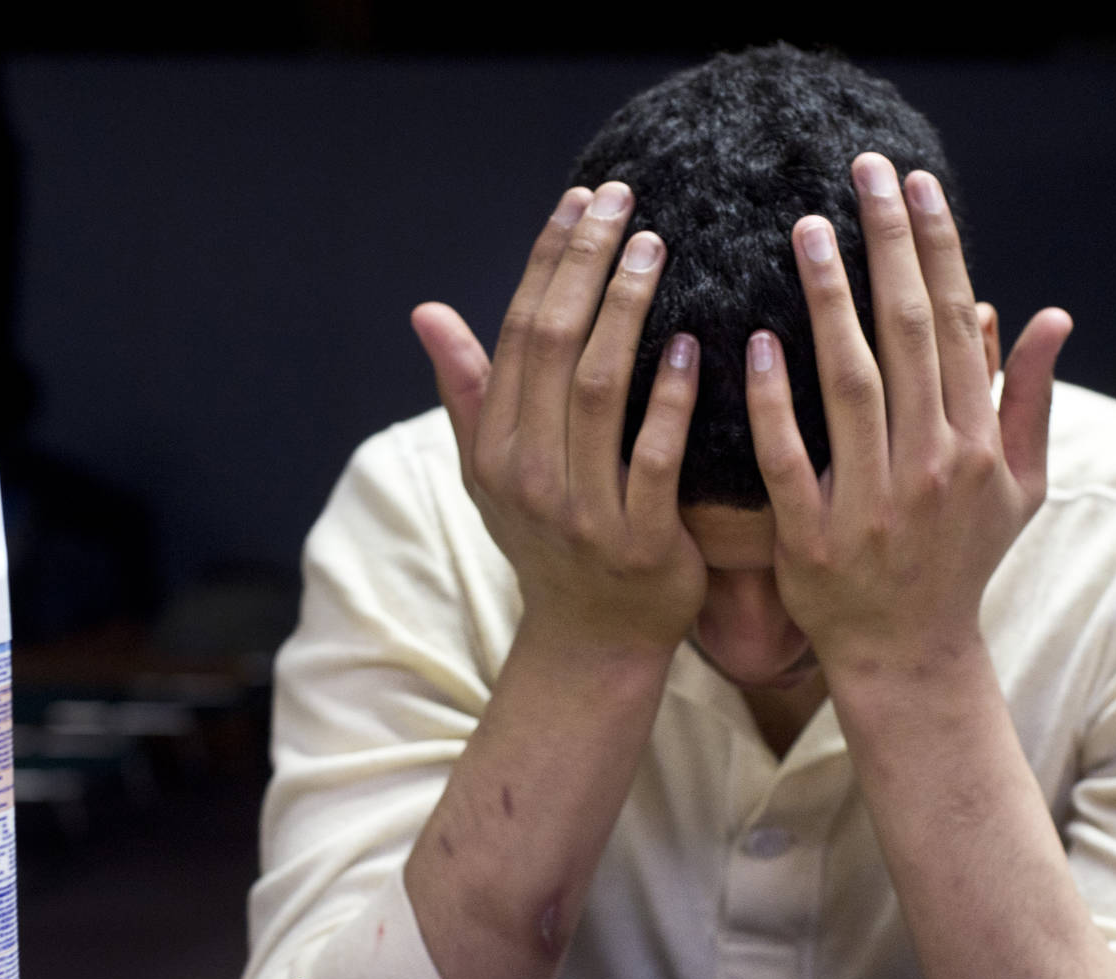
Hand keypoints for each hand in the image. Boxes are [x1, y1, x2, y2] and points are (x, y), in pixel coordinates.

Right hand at [411, 184, 705, 655]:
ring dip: (626, 310)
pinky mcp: (637, 540)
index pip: (518, 331)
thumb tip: (425, 312)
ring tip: (656, 247)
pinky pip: (654, 458)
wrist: (592, 641)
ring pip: (598, 389)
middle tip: (626, 200)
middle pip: (553, 345)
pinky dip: (668, 400)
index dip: (549, 260)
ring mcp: (580, 508)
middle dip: (588, 264)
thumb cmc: (548, 543)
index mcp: (495, 447)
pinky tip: (689, 346)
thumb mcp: (493, 472)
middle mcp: (527, 472)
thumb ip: (469, 390)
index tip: (583, 199)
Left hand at [743, 152, 1071, 682]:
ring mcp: (874, 501)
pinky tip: (758, 339)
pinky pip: (791, 457)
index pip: (957, 323)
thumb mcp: (1018, 487)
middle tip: (862, 171)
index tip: (918, 182)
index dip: (939, 247)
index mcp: (977, 443)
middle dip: (889, 245)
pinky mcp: (815, 537)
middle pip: (910, 334)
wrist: (912, 657)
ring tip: (809, 228)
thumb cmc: (961, 562)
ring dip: (833, 301)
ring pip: (853, 383)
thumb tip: (1047, 312)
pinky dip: (777, 400)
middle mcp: (932, 464)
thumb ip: (1028, 398)